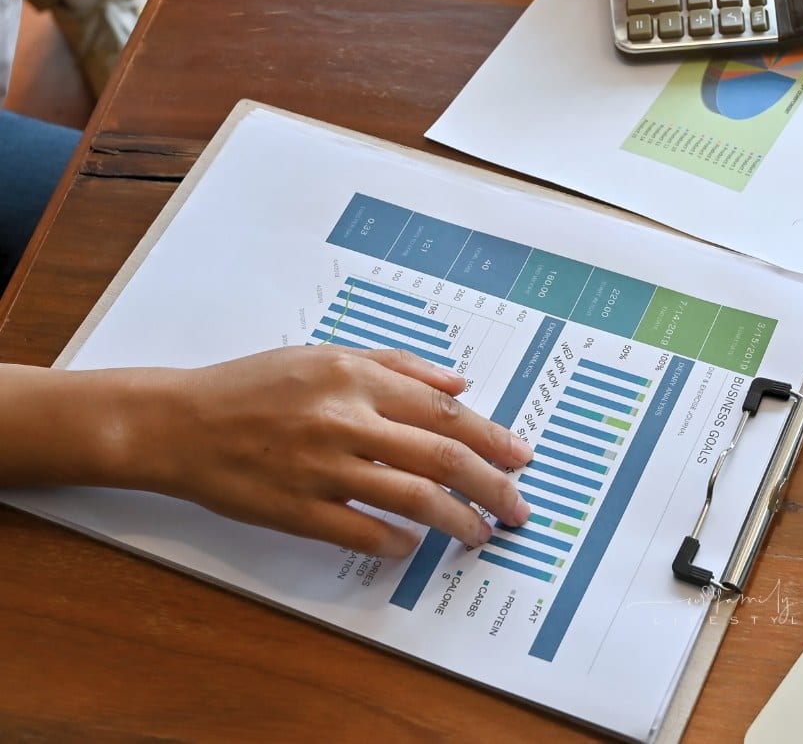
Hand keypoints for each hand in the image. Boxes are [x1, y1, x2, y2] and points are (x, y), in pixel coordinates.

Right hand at [136, 346, 531, 556]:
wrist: (184, 423)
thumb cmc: (255, 385)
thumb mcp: (326, 354)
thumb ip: (396, 364)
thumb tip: (460, 379)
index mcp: (354, 376)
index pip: (442, 409)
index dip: (490, 435)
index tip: (520, 456)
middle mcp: (345, 419)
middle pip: (441, 455)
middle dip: (491, 484)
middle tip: (519, 507)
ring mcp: (322, 468)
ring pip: (412, 498)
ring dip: (458, 520)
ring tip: (482, 534)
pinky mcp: (298, 510)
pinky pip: (365, 533)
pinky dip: (398, 544)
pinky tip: (414, 547)